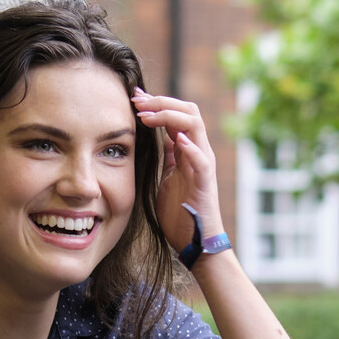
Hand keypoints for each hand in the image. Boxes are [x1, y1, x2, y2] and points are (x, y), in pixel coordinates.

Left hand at [132, 89, 225, 254]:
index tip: (134, 97)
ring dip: (169, 116)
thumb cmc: (181, 212)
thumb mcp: (169, 176)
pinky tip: (176, 139)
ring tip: (146, 116)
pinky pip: (202, 161)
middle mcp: (199, 152)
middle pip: (188, 111)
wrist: (195, 241)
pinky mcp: (204, 184)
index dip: (156, 102)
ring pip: (195, 126)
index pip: (177, 113)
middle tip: (136, 102)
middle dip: (161, 102)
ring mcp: (203, 166)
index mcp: (188, 150)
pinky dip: (191, 148)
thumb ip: (169, 156)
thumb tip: (161, 136)